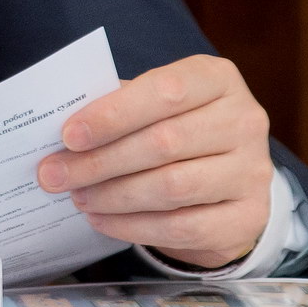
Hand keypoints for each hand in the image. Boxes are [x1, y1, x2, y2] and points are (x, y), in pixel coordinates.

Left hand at [35, 54, 272, 268]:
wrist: (229, 176)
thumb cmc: (179, 128)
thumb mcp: (156, 104)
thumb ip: (119, 107)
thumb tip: (67, 132)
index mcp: (218, 79)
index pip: (165, 90)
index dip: (113, 114)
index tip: (69, 135)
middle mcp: (244, 121)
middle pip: (164, 142)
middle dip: (100, 161)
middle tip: (56, 174)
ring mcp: (252, 172)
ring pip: (172, 187)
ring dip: (113, 196)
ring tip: (78, 197)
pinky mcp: (248, 217)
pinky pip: (182, 226)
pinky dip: (133, 226)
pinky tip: (102, 220)